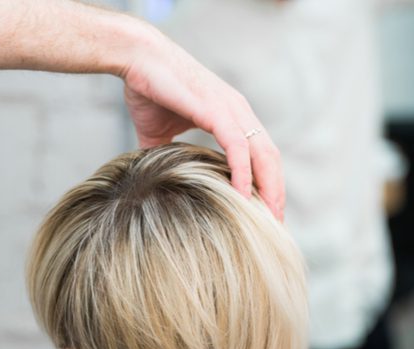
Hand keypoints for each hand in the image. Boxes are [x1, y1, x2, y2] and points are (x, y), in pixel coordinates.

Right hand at [121, 32, 283, 219]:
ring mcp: (231, 110)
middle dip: (275, 192)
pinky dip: (243, 173)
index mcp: (231, 116)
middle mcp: (239, 112)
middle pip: (271, 159)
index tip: (264, 212)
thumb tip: (155, 182)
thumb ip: (166, 156)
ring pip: (262, 154)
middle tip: (275, 223)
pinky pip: (238, 147)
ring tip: (267, 216)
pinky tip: (242, 196)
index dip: (267, 184)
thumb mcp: (159, 134)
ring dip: (268, 188)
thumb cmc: (148, 90)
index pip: (260, 155)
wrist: (138, 59)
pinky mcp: (216, 110)